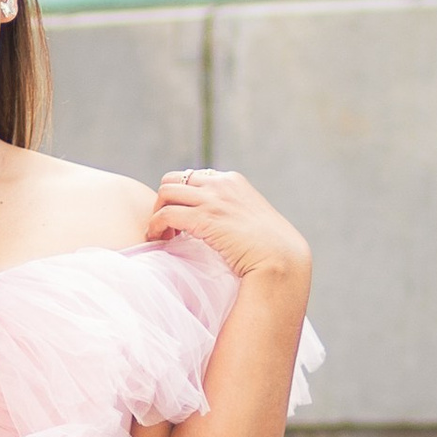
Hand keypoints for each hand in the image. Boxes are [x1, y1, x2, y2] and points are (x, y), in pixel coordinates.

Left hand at [149, 167, 311, 295]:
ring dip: (157, 213)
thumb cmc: (269, 250)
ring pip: (166, 193)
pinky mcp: (205, 218)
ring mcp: (213, 199)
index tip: (181, 219)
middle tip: (167, 227)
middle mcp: (221, 183)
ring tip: (162, 235)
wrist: (281, 260)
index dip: (182, 198)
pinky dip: (155, 226)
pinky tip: (159, 240)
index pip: (193, 177)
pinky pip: (166, 215)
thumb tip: (220, 227)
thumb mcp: (251, 221)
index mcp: (232, 181)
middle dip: (165, 201)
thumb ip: (232, 214)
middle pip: (174, 180)